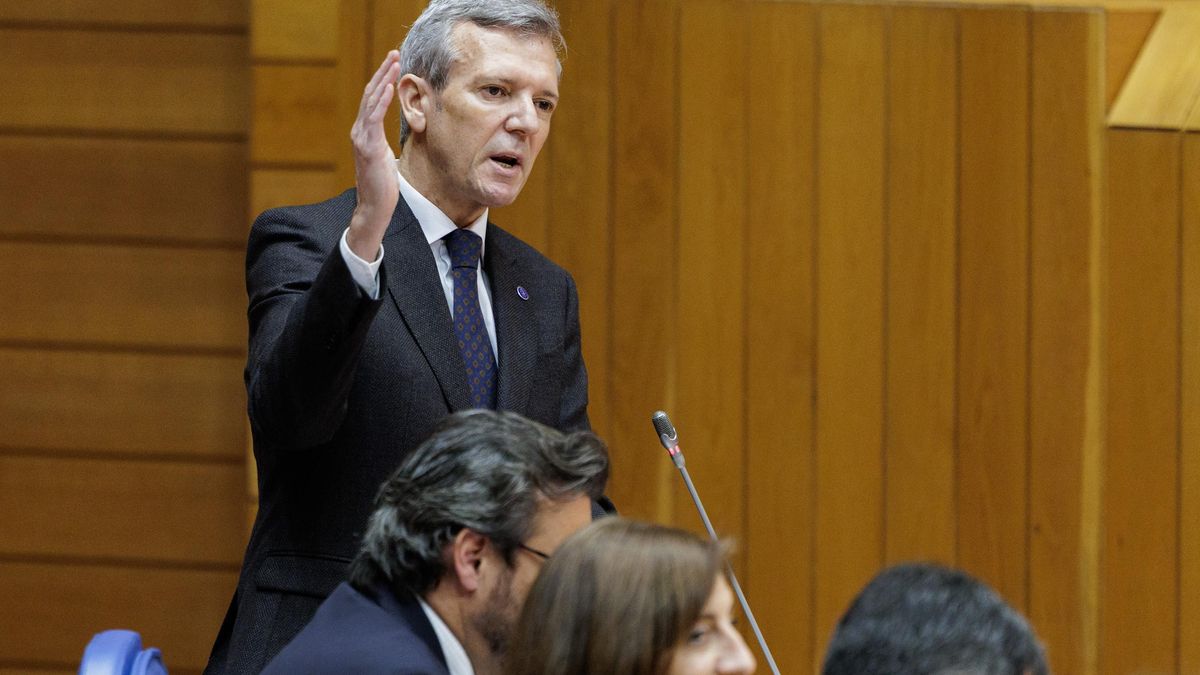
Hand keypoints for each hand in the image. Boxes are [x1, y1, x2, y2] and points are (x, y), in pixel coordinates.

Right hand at [347, 50, 400, 261]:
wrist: (374, 207)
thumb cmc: (382, 185)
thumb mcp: (384, 157)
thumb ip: (382, 143)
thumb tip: (387, 138)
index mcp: (364, 133)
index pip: (372, 99)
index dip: (382, 80)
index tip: (393, 63)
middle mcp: (359, 131)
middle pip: (370, 94)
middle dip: (383, 72)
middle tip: (394, 53)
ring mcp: (361, 138)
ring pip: (371, 101)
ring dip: (383, 79)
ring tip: (394, 62)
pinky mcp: (367, 147)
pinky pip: (373, 118)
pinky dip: (380, 100)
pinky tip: (388, 86)